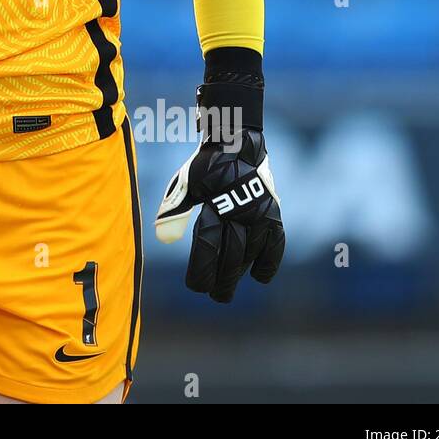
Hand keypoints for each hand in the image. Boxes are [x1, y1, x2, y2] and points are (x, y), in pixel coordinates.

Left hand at [155, 112, 284, 303]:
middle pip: (232, 257)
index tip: (196, 286)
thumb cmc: (204, 166)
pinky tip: (260, 276)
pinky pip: (275, 243)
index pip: (208, 247)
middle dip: (223, 280)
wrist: (235, 142)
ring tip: (230, 287)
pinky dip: (270, 261)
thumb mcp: (184, 185)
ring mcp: (259, 213)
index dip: (203, 270)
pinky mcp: (272, 212)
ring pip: (251, 253)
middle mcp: (240, 212)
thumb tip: (162, 240)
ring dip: (241, 273)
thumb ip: (174, 211)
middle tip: (217, 296)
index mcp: (214, 204)